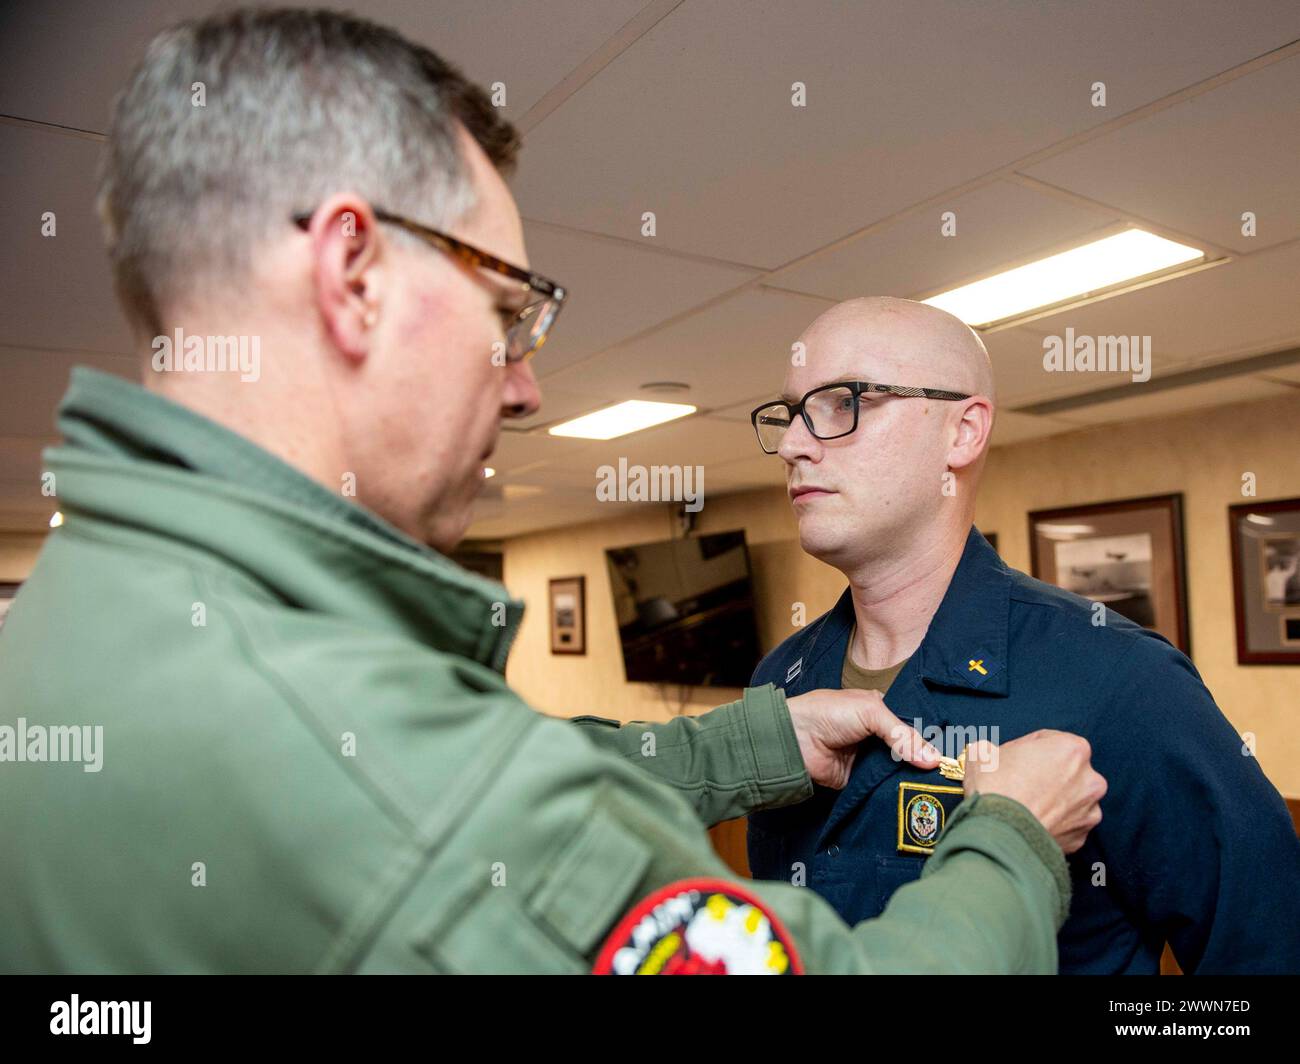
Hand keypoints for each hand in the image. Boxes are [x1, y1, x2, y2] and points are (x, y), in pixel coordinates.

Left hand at [785, 688, 940, 789]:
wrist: (796, 738)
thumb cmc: (829, 713)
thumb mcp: (871, 712)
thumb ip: (902, 734)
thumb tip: (933, 760)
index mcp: (881, 713)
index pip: (913, 727)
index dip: (930, 739)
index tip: (952, 754)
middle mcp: (878, 737)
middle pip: (909, 752)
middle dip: (925, 763)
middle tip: (952, 776)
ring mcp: (869, 760)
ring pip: (898, 772)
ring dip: (912, 779)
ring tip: (942, 790)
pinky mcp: (860, 782)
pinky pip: (882, 788)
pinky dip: (895, 793)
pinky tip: (916, 798)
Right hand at [962, 730, 1106, 852]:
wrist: (999, 835)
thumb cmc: (996, 789)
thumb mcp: (982, 753)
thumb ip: (993, 750)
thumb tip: (987, 755)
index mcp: (1071, 749)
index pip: (1050, 741)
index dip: (1028, 749)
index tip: (1016, 758)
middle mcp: (1090, 779)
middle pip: (1066, 771)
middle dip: (1047, 775)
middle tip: (1020, 782)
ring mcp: (1089, 811)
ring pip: (1071, 800)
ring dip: (1053, 801)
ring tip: (1026, 806)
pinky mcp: (1081, 837)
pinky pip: (1067, 826)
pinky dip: (1053, 824)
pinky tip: (1032, 822)